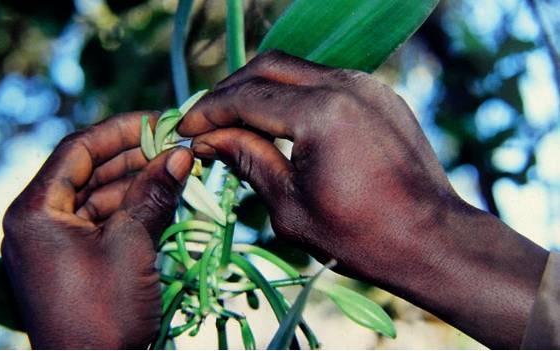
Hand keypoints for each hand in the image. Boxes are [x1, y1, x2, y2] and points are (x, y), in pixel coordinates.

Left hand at [1, 112, 192, 348]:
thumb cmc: (104, 312)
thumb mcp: (131, 245)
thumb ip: (154, 193)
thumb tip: (183, 153)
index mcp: (35, 211)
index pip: (77, 150)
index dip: (119, 131)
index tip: (157, 122)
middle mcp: (39, 220)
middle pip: (89, 171)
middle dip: (133, 157)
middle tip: (175, 145)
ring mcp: (56, 241)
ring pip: (100, 195)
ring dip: (138, 182)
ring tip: (177, 167)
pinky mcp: (75, 258)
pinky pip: (104, 220)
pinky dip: (133, 208)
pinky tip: (163, 196)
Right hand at [179, 50, 548, 347]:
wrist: (432, 240)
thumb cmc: (359, 236)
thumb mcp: (290, 206)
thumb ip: (249, 160)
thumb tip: (210, 139)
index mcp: (320, 113)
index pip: (247, 97)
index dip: (209, 112)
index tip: (186, 129)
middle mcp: (345, 85)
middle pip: (268, 66)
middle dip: (230, 90)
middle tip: (207, 119)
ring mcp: (368, 85)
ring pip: (297, 68)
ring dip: (262, 88)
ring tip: (239, 120)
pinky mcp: (381, 95)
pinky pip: (325, 81)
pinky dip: (295, 94)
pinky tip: (282, 121)